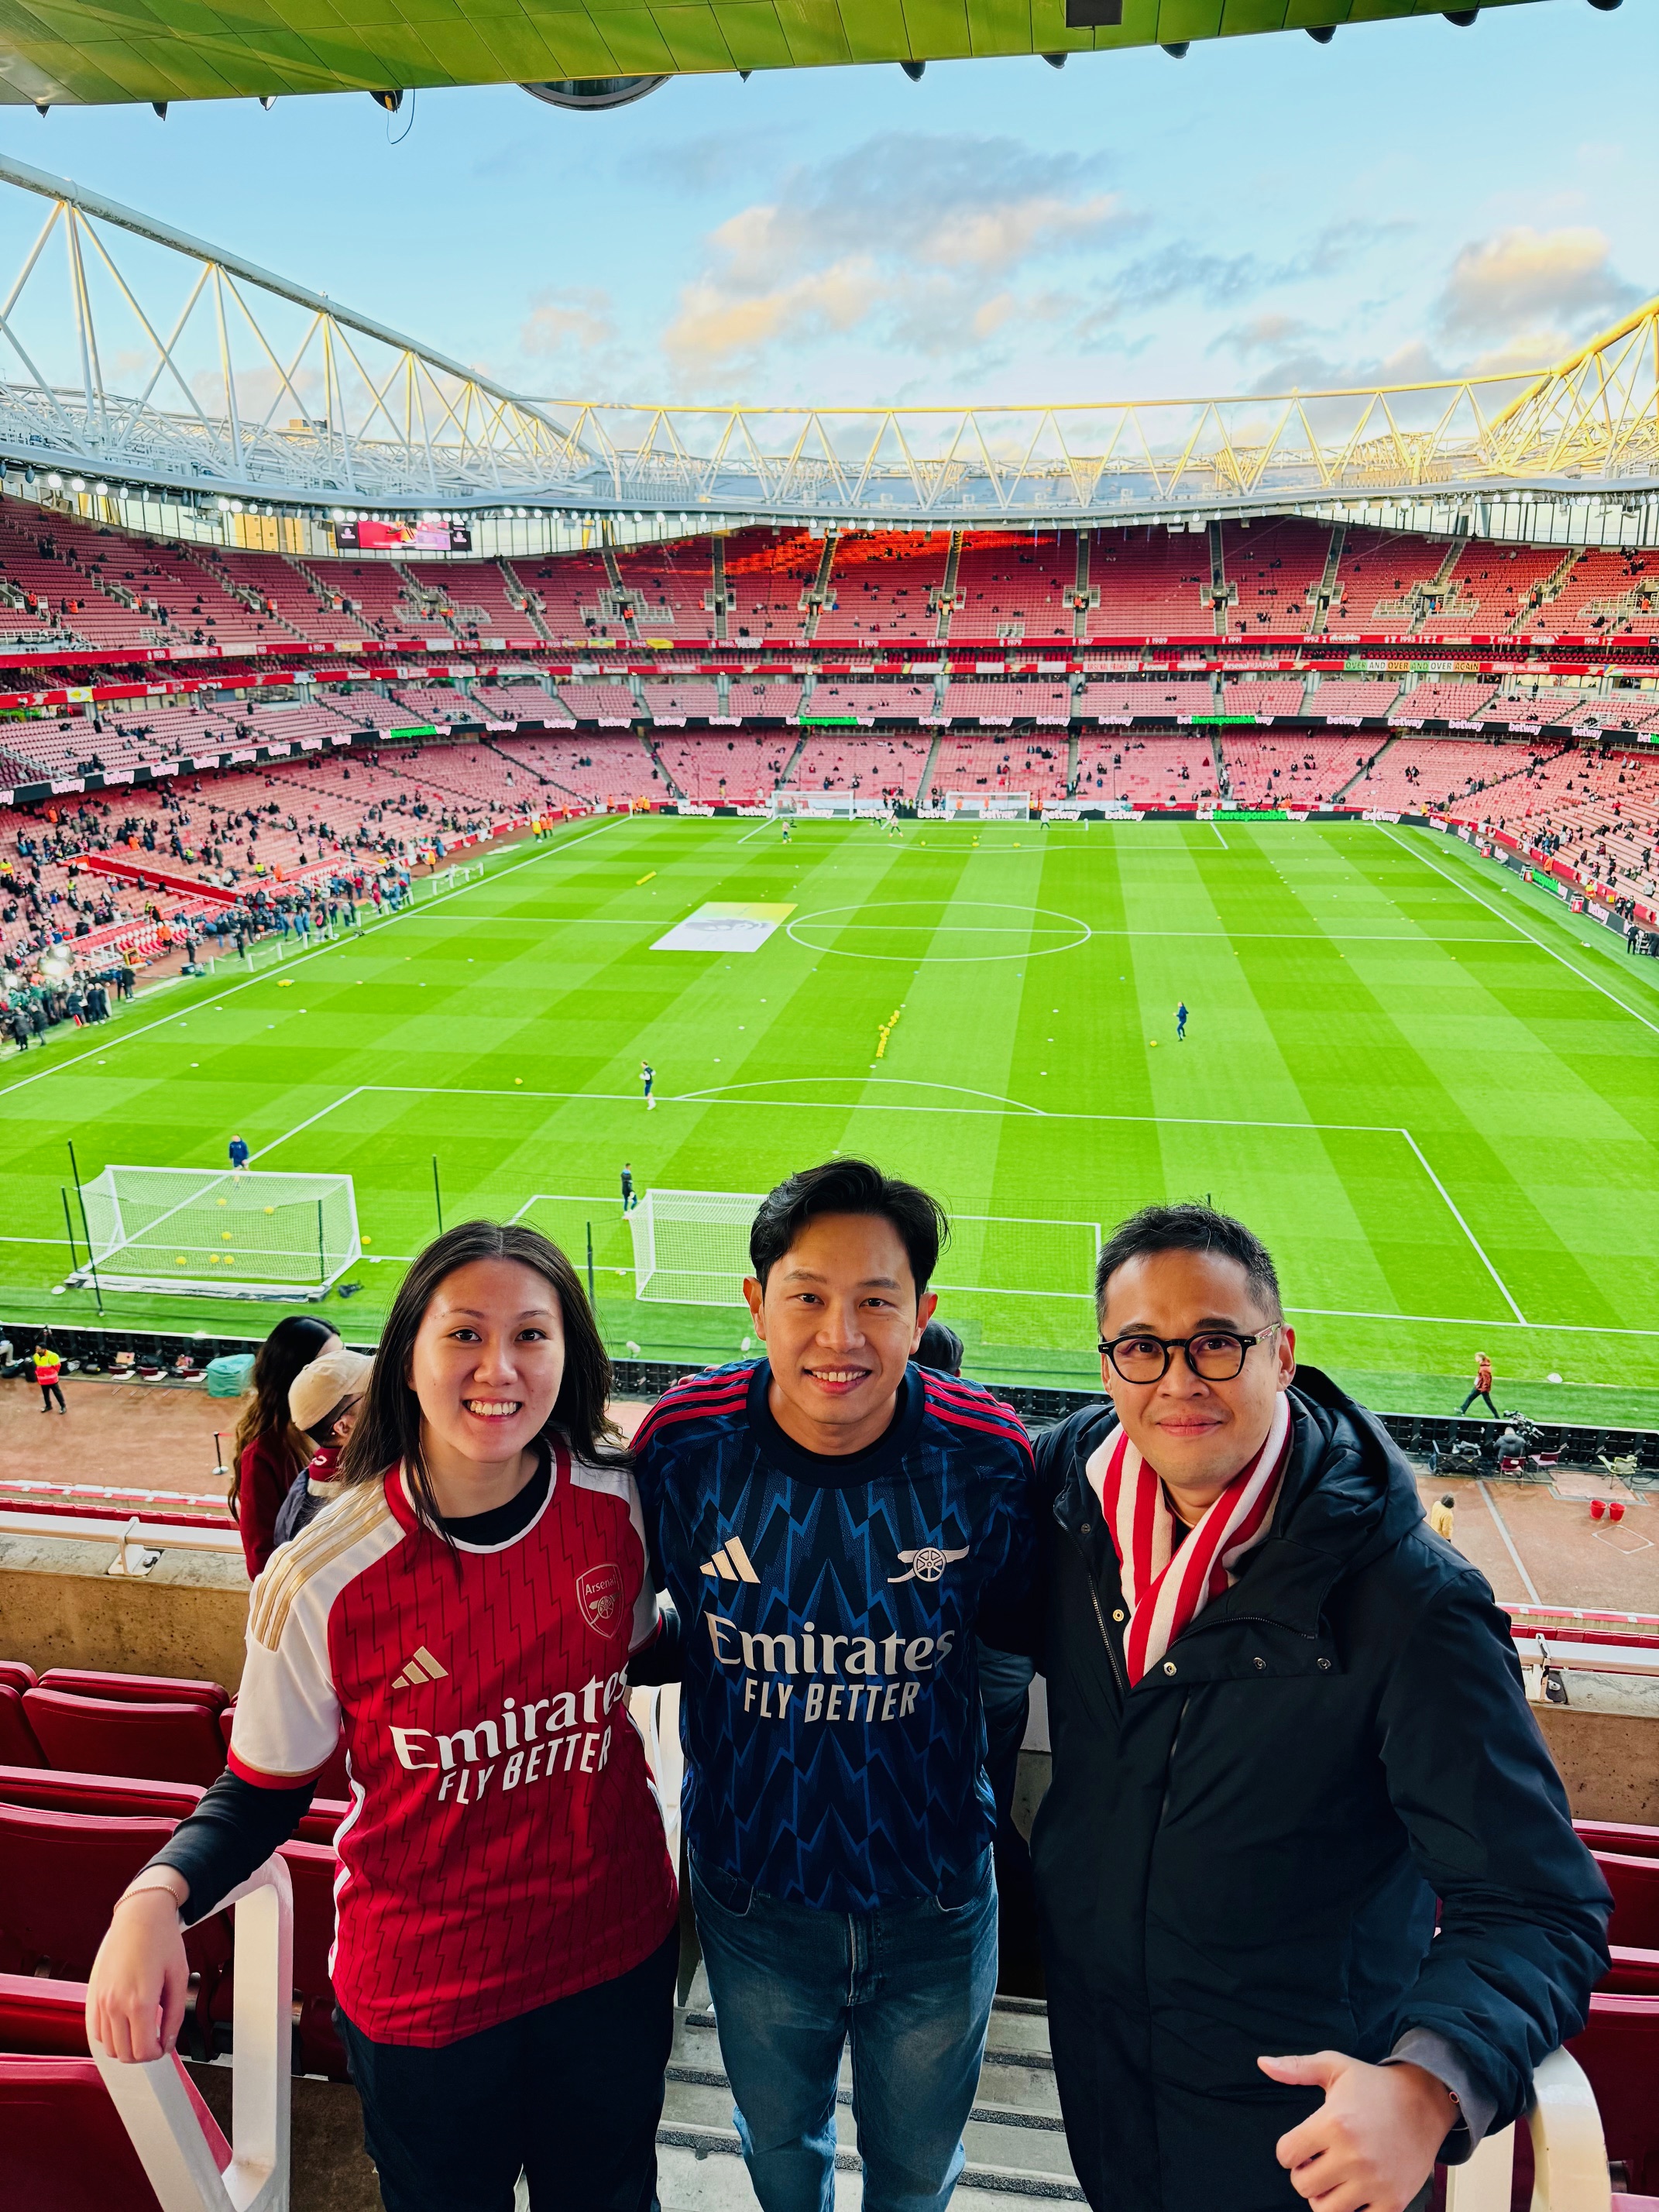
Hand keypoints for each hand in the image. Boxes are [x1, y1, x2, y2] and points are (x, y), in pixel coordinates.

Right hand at [86, 1879, 191, 2063]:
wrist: (140, 1915)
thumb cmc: (162, 1941)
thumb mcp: (179, 1977)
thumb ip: (176, 2015)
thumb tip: (168, 2043)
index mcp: (140, 2001)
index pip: (142, 2051)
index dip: (156, 2054)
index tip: (163, 2046)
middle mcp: (115, 2004)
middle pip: (124, 2054)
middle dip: (142, 2054)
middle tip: (154, 2041)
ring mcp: (100, 2001)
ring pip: (108, 2046)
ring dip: (124, 2047)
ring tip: (141, 2032)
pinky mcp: (92, 1995)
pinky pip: (95, 2031)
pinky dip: (109, 2036)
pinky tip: (124, 2025)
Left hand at [1257, 2051, 1455, 2211]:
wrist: (1425, 2102)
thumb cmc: (1376, 2086)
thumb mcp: (1334, 2067)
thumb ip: (1296, 2068)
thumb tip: (1262, 2064)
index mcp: (1334, 2123)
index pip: (1286, 2154)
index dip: (1288, 2151)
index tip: (1300, 2146)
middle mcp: (1353, 2156)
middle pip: (1302, 2186)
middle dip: (1304, 2174)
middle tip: (1317, 2163)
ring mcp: (1375, 2182)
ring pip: (1326, 2210)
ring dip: (1324, 2197)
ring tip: (1333, 2179)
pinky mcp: (1394, 2201)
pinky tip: (1355, 2192)